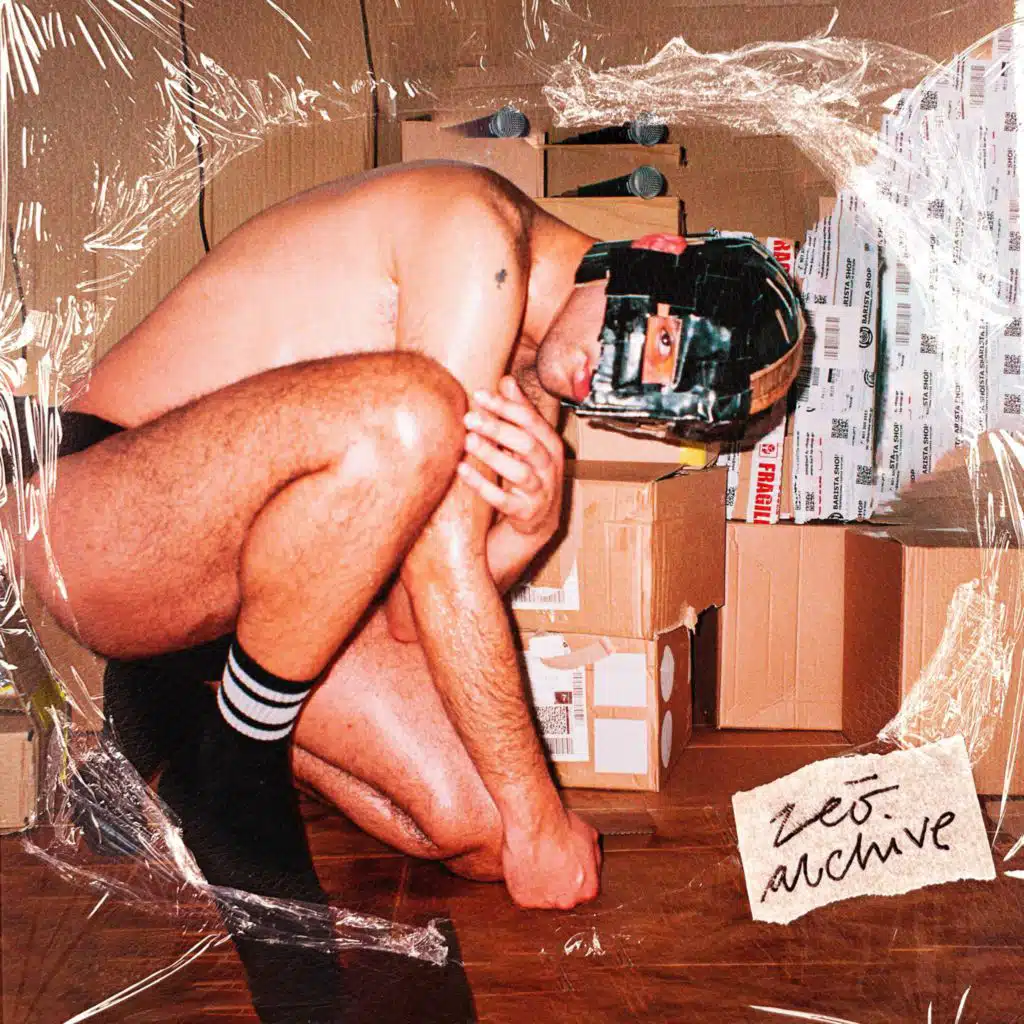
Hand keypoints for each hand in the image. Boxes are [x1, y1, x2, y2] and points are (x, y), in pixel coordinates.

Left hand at [457, 376, 564, 536]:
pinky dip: (482, 485)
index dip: (505, 406)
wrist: (540, 520)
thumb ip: (520, 412)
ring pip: (518, 471)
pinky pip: (503, 499)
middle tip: (469, 417)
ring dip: (492, 454)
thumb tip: (507, 380)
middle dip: (497, 428)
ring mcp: (539, 491)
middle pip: (526, 443)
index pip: (530, 420)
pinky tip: (462, 469)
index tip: (479, 394)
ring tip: (468, 440)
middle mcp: (549, 466)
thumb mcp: (531, 442)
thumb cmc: (533, 473)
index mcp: (550, 444)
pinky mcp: (524, 512)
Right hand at [502, 810, 601, 909]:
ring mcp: (544, 903)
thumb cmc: (560, 828)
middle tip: (551, 860)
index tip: (566, 863)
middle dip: (558, 880)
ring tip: (536, 860)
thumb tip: (592, 862)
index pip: (584, 888)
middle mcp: (567, 901)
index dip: (574, 873)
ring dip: (540, 882)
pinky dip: (523, 881)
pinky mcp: (522, 898)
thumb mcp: (591, 836)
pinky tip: (525, 864)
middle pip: (564, 896)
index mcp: (588, 889)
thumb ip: (595, 857)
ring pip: (542, 895)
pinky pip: (523, 893)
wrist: (535, 826)